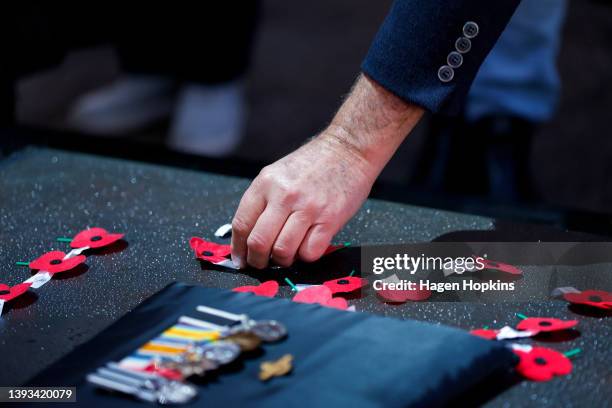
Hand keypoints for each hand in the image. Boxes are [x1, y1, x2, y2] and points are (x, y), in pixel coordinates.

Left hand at [231, 132, 376, 268]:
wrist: (348, 149)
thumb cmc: (314, 163)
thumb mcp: (278, 174)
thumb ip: (263, 201)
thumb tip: (248, 236)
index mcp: (266, 183)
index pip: (242, 224)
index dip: (238, 248)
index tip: (240, 259)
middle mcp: (284, 195)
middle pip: (259, 242)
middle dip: (257, 260)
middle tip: (261, 263)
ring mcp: (307, 208)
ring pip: (283, 251)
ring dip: (282, 260)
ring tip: (286, 255)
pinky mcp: (329, 219)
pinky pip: (309, 252)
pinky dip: (305, 256)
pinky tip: (306, 245)